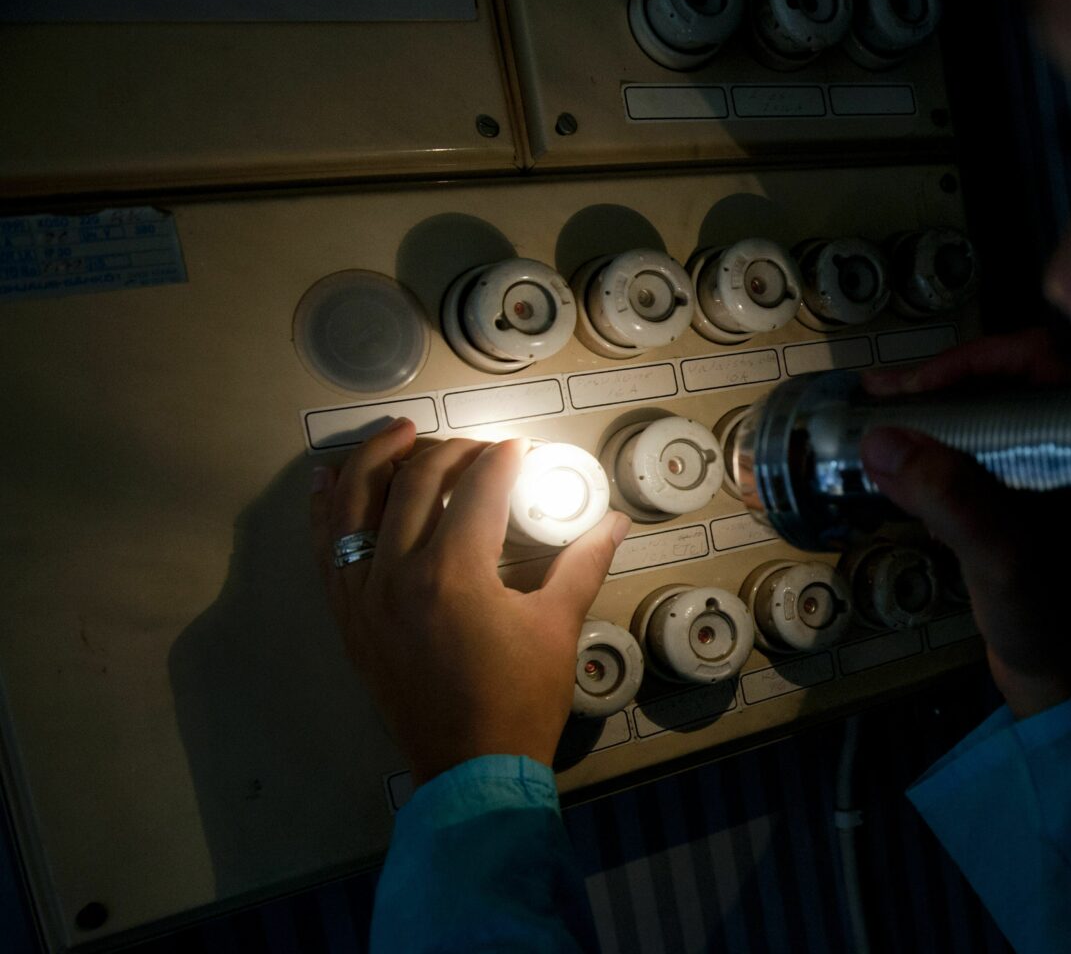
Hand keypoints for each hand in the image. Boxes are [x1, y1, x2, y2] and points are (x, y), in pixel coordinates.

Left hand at [309, 419, 629, 781]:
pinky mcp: (348, 617)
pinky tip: (329, 481)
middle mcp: (397, 574)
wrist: (472, 768)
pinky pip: (325, 549)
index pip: (477, 489)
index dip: (503, 459)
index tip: (520, 448)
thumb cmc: (520, 700)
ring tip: (398, 432)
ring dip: (375, 459)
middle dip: (450, 450)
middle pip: (414, 483)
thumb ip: (583, 563)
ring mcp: (363, 596)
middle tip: (478, 447)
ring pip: (355, 504)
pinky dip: (325, 510)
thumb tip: (614, 521)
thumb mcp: (557, 627)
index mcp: (453, 574)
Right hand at [861, 328, 1070, 717]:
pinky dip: (937, 455)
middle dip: (937, 388)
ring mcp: (1047, 480)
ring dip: (931, 420)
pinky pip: (976, 459)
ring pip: (984, 421)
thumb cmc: (1051, 621)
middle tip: (879, 401)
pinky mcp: (1023, 509)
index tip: (916, 391)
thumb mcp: (1000, 557)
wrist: (1063, 687)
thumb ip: (950, 497)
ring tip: (876, 427)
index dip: (971, 361)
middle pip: (1001, 384)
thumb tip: (880, 441)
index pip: (1035, 359)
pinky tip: (899, 473)